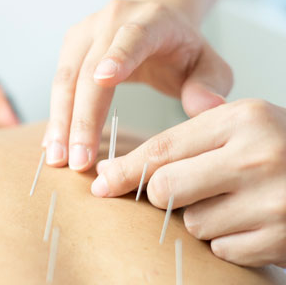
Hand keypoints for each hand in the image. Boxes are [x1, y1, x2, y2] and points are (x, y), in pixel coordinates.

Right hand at [44, 0, 231, 170]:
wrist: (152, 24)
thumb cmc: (180, 49)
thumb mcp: (208, 63)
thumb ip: (211, 83)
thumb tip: (203, 108)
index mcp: (151, 20)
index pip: (133, 37)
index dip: (119, 56)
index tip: (103, 80)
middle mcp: (111, 20)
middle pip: (88, 68)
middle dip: (82, 117)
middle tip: (79, 160)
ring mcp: (85, 32)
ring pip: (64, 78)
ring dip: (60, 119)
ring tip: (58, 158)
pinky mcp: (71, 47)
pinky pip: (58, 82)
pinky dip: (57, 114)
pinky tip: (53, 142)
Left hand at [92, 99, 285, 266]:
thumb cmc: (274, 145)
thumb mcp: (237, 126)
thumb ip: (186, 141)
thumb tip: (117, 170)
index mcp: (241, 119)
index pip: (163, 149)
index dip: (125, 169)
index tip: (101, 181)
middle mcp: (257, 157)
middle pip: (166, 188)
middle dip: (160, 194)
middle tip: (175, 189)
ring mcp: (273, 202)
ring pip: (192, 223)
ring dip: (198, 216)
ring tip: (229, 199)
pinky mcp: (281, 240)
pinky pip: (221, 249)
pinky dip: (224, 238)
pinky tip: (247, 220)